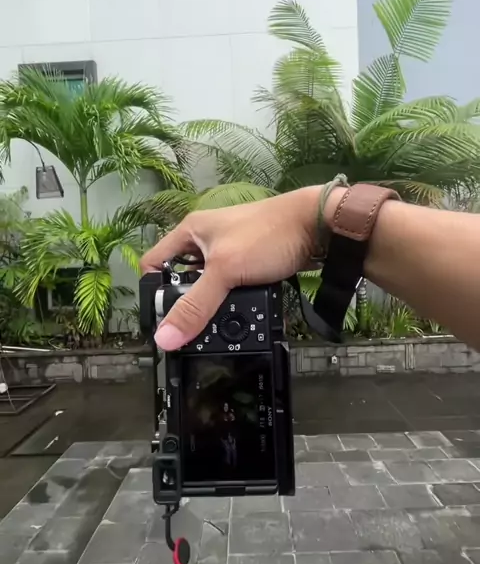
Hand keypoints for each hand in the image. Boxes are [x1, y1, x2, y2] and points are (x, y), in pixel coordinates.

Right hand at [140, 185, 322, 348]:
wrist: (318, 226)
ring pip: (209, 285)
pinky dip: (233, 301)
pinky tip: (239, 316)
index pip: (154, 262)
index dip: (152, 290)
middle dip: (186, 302)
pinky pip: (232, 287)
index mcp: (190, 231)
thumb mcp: (225, 271)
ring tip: (214, 325)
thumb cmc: (267, 236)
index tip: (161, 318)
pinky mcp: (250, 263)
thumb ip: (195, 306)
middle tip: (189, 329)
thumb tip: (165, 338)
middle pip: (181, 278)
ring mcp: (230, 251)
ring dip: (211, 304)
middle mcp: (206, 239)